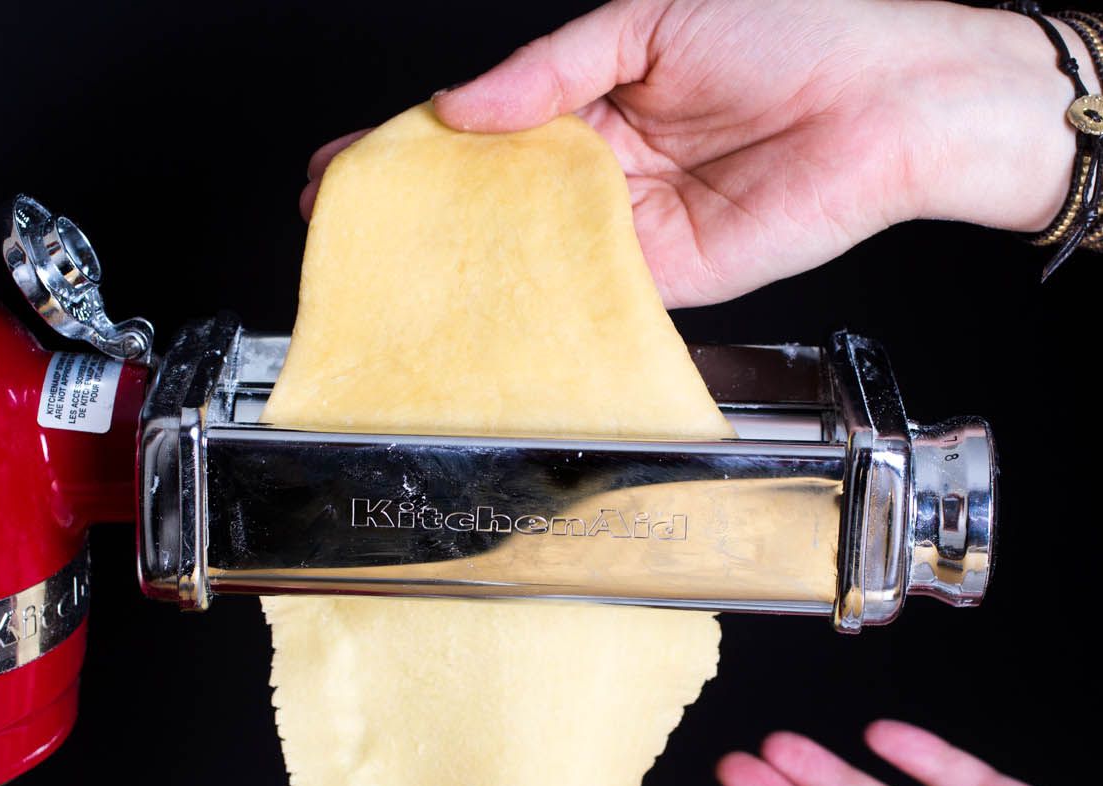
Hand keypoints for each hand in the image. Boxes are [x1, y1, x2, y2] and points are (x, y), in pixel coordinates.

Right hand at [303, 0, 1097, 306]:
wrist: (890, 100)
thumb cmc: (791, 32)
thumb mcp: (644, 20)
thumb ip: (549, 68)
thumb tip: (460, 105)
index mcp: (590, 98)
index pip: (480, 130)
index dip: (412, 148)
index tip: (347, 168)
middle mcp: (599, 169)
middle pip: (488, 199)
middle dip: (416, 216)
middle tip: (346, 232)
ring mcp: (624, 228)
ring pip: (523, 250)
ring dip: (458, 264)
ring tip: (389, 274)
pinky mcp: (659, 279)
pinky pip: (582, 293)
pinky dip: (529, 301)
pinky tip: (473, 306)